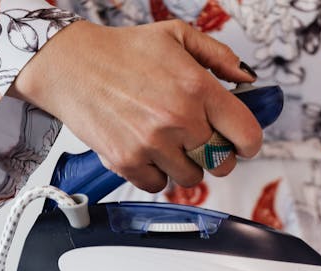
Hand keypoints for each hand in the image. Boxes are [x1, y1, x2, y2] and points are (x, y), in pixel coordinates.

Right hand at [8, 20, 262, 191]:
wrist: (70, 64)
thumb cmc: (123, 51)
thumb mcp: (177, 36)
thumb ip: (220, 56)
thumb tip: (249, 80)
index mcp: (197, 87)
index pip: (246, 134)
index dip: (249, 142)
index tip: (242, 142)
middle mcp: (178, 118)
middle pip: (223, 163)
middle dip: (217, 154)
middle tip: (201, 140)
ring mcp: (152, 143)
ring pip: (192, 178)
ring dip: (186, 165)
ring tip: (170, 142)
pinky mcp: (127, 162)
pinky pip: (159, 185)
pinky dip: (156, 173)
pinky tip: (148, 151)